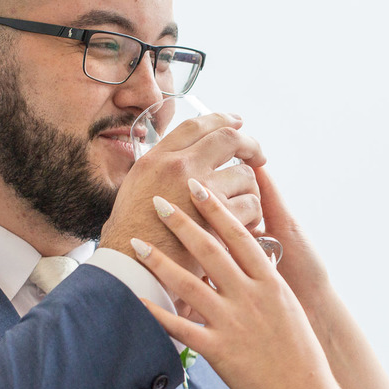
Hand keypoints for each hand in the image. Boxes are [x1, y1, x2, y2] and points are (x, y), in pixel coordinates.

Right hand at [99, 113, 265, 270]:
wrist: (130, 269)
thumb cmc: (131, 236)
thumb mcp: (135, 189)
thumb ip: (161, 169)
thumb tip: (187, 155)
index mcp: (157, 158)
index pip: (196, 125)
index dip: (221, 119)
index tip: (236, 122)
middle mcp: (178, 166)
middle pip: (227, 137)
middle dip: (249, 144)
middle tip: (258, 156)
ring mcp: (199, 190)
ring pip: (245, 174)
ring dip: (250, 189)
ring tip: (244, 202)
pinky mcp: (217, 218)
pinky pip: (250, 204)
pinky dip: (252, 215)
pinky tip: (244, 223)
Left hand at [131, 178, 327, 388]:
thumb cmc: (297, 350)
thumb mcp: (285, 305)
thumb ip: (263, 281)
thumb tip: (247, 257)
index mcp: (269, 282)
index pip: (239, 235)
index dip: (216, 208)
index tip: (198, 185)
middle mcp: (250, 296)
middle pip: (211, 251)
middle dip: (182, 223)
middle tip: (159, 201)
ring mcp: (233, 322)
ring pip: (190, 283)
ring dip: (160, 261)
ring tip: (136, 244)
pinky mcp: (219, 349)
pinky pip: (180, 328)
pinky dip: (156, 312)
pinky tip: (135, 298)